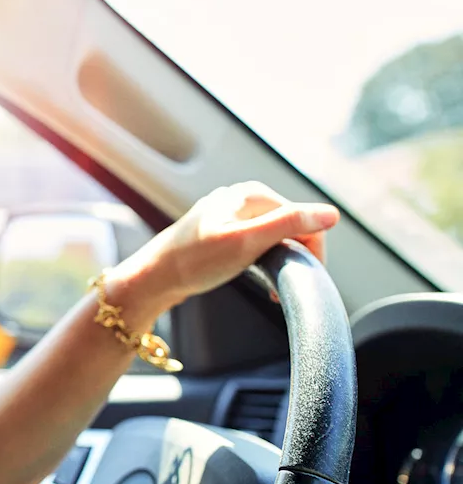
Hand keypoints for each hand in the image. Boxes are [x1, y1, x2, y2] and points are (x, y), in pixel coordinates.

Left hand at [127, 182, 339, 309]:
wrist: (152, 279)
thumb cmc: (193, 262)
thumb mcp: (247, 242)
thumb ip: (288, 224)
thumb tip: (331, 214)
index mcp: (251, 194)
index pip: (304, 217)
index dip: (312, 249)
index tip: (305, 277)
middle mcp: (242, 198)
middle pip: (291, 226)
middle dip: (295, 257)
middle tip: (285, 289)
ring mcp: (230, 215)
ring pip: (275, 237)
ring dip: (281, 263)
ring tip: (272, 288)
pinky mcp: (221, 233)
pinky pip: (257, 245)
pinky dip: (264, 263)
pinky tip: (258, 279)